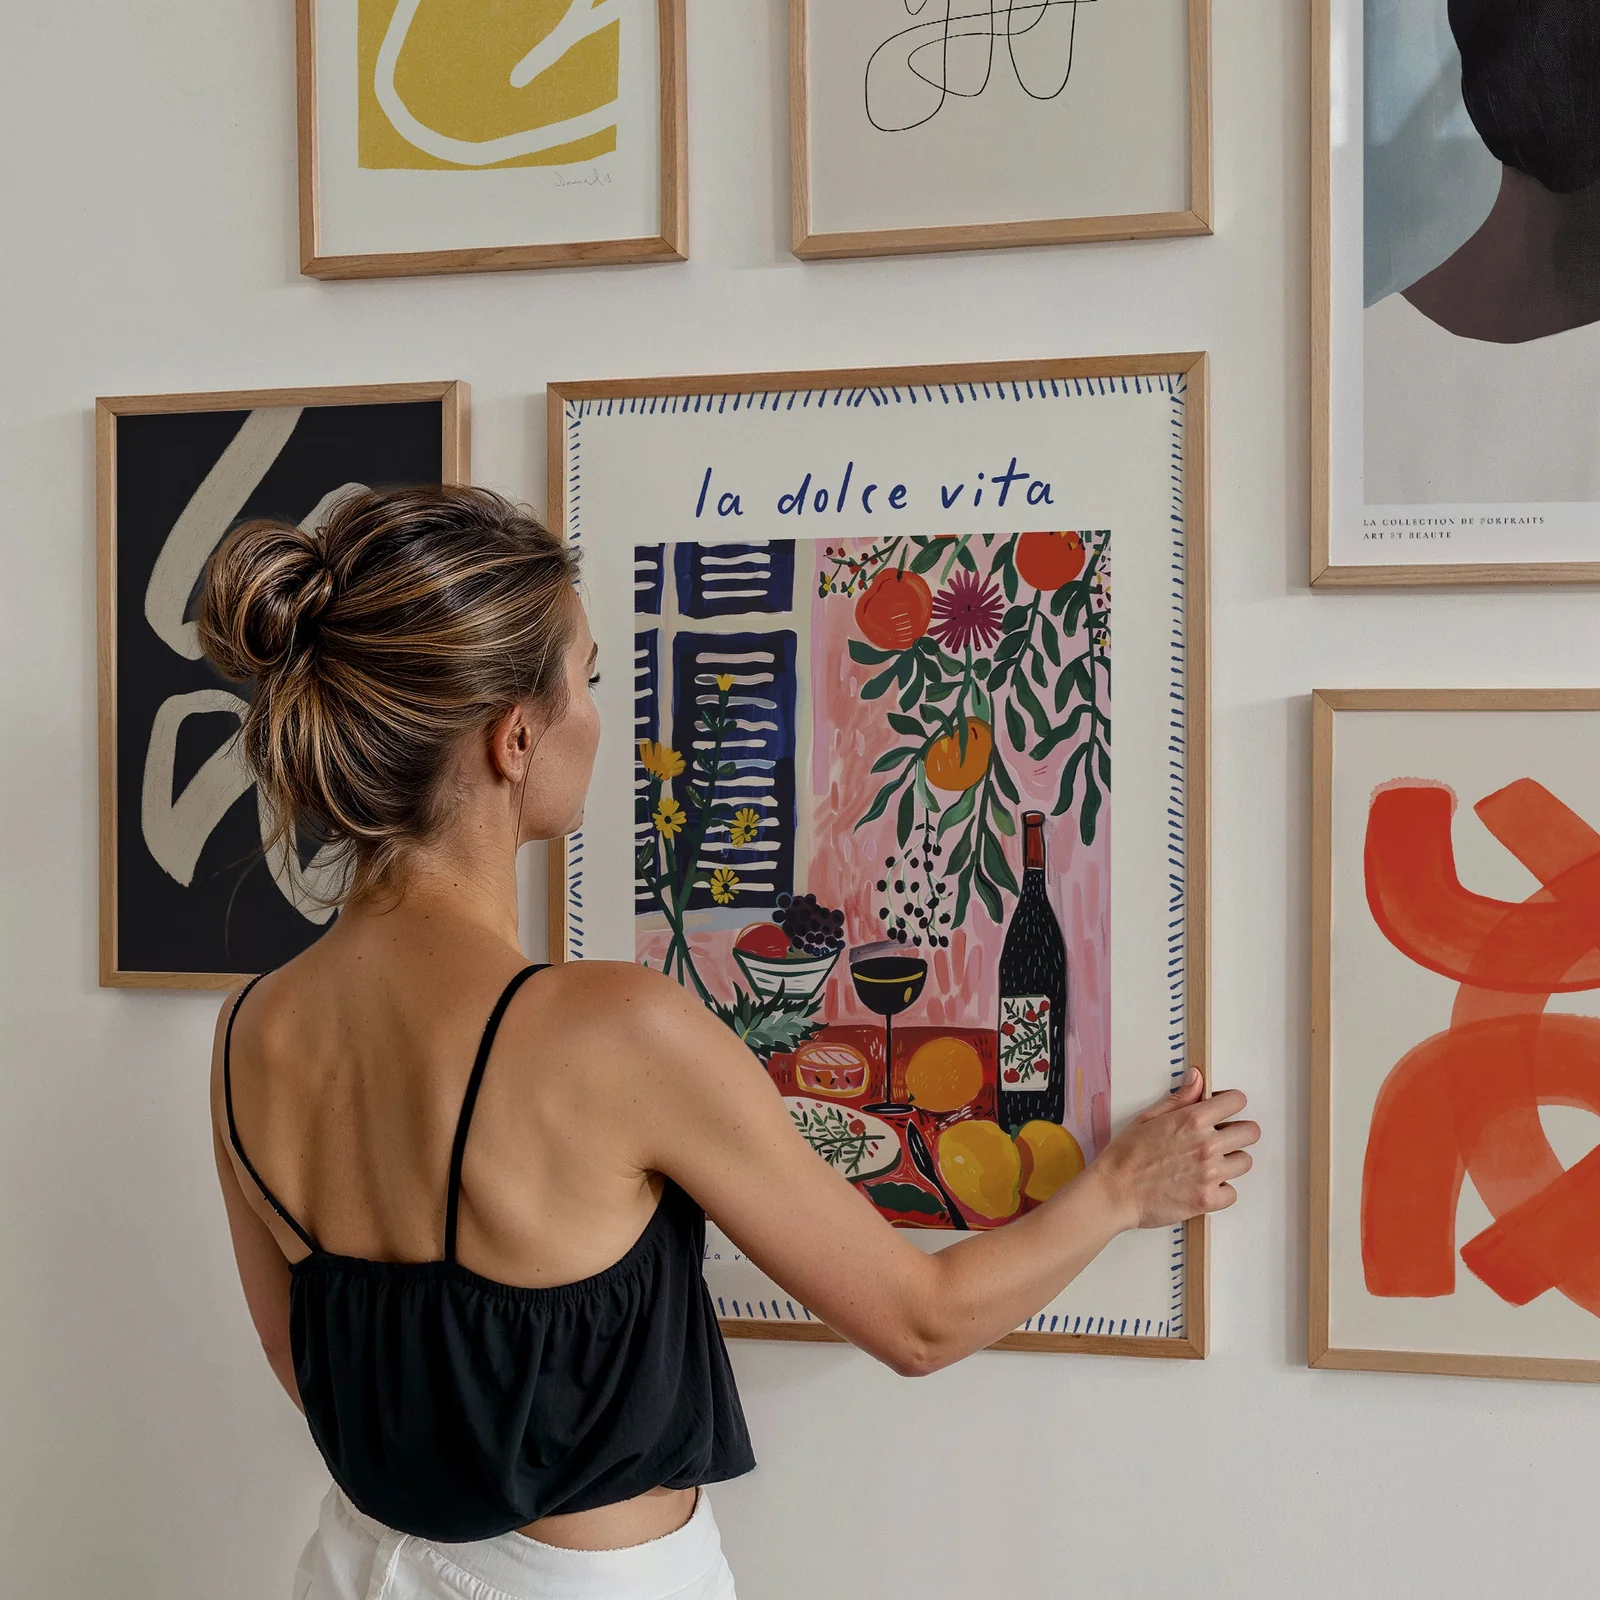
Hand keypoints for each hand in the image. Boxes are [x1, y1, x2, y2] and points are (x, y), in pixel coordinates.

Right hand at [1091, 1069, 1257, 1230]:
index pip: (1237, 1101)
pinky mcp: (1207, 1200)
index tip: (1222, 1111)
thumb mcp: (1148, 1118)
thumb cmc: (1125, 1155)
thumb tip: (1197, 1078)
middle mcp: (1206, 1145)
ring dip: (1230, 1162)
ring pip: (1245, 1162)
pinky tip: (1202, 1185)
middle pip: (1251, 1132)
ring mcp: (1209, 1174)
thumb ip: (1180, 1099)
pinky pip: (1232, 1192)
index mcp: (1192, 1120)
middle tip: (1220, 1139)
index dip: (1230, 1104)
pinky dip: (1221, 1191)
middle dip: (1238, 1132)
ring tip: (1208, 1164)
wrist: (1113, 1191)